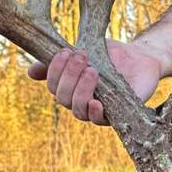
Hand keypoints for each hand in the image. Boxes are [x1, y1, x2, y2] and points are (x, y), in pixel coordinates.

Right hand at [27, 40, 161, 125]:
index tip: (65, 51)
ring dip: (81, 90)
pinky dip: (95, 112)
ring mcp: (98, 109)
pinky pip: (100, 121)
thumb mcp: (85, 50)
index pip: (53, 85)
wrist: (140, 57)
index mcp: (70, 87)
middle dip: (70, 75)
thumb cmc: (109, 55)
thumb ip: (61, 60)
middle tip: (83, 56)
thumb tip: (31, 73)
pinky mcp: (117, 115)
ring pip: (78, 110)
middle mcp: (81, 101)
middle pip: (63, 98)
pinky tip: (96, 102)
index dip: (55, 70)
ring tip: (93, 71)